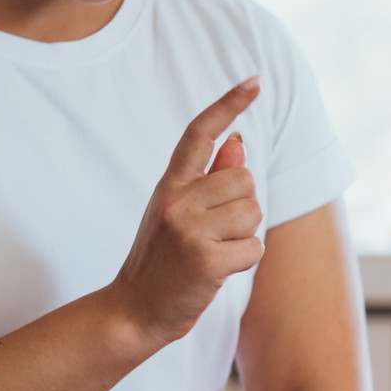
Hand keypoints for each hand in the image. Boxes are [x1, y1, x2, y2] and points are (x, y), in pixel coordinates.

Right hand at [109, 76, 265, 345]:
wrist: (134, 310)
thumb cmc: (163, 261)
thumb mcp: (179, 213)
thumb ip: (208, 180)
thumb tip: (239, 143)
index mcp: (169, 184)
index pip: (199, 133)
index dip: (228, 104)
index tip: (256, 81)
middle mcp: (176, 199)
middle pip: (245, 179)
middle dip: (243, 208)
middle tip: (214, 235)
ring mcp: (188, 228)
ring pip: (254, 213)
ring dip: (245, 237)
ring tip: (213, 253)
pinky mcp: (205, 258)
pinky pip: (255, 247)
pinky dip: (245, 262)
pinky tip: (218, 271)